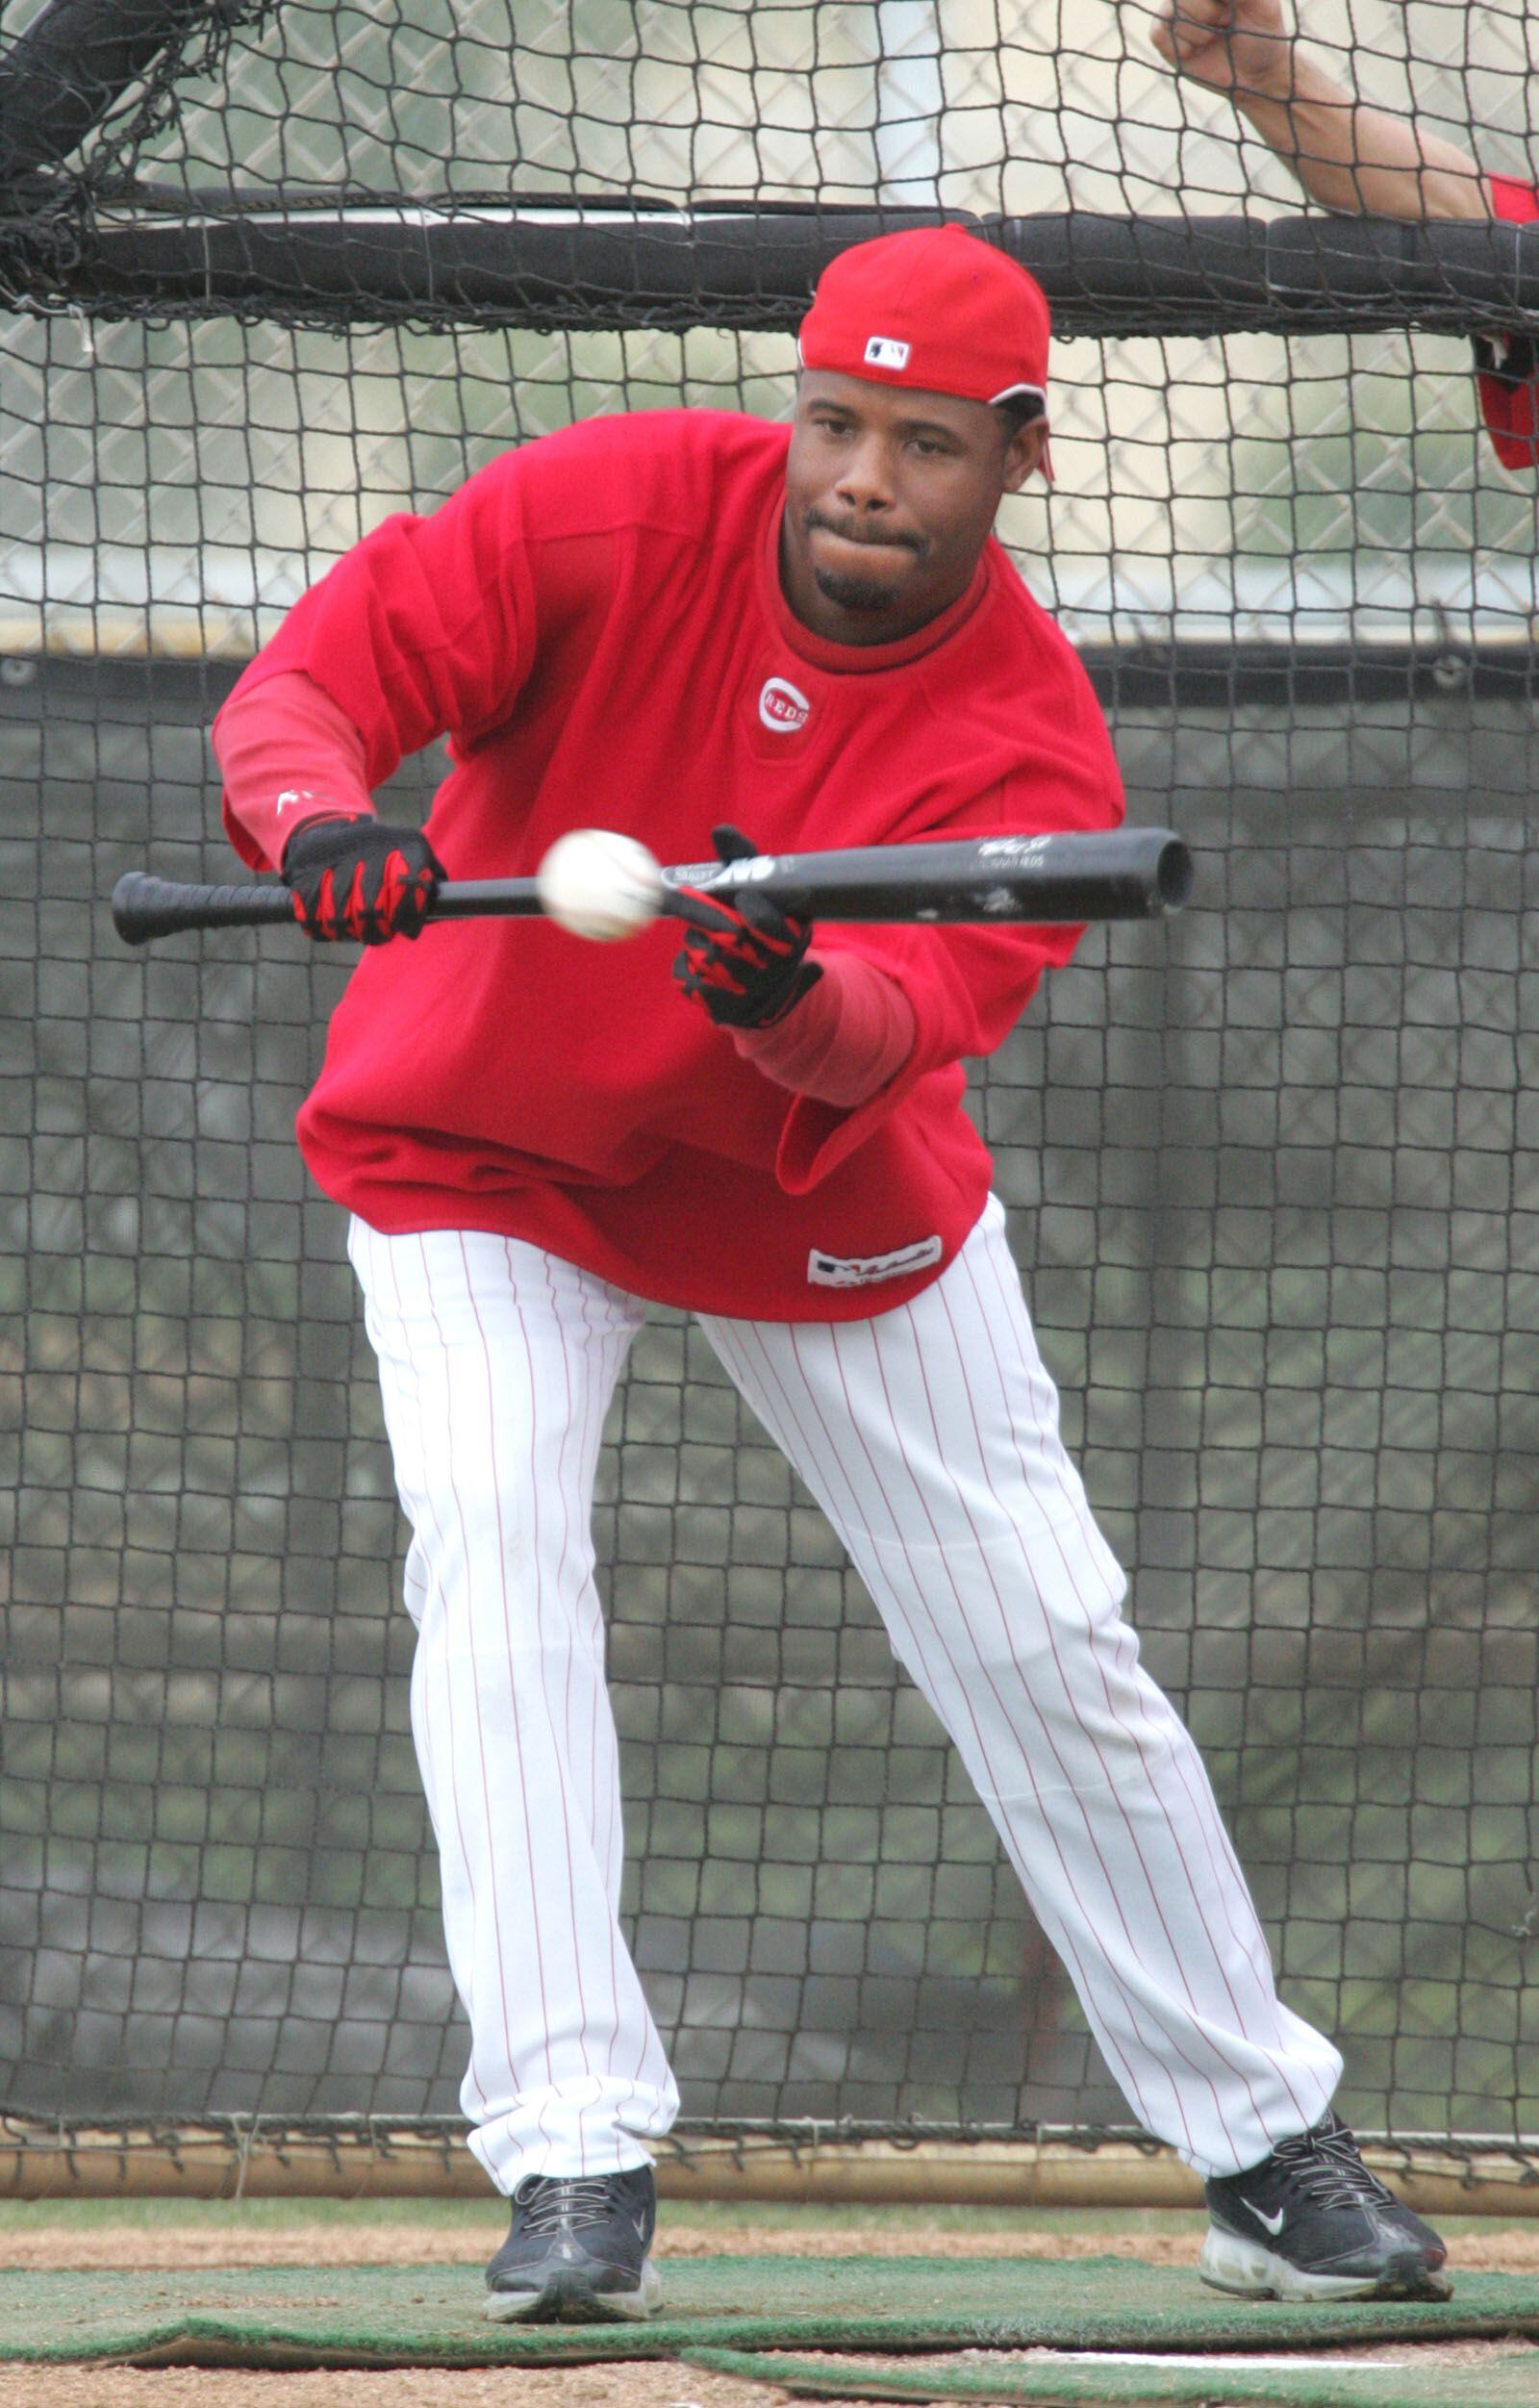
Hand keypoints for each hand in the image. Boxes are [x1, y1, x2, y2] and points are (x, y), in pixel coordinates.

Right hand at [283, 816, 443, 942]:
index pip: (408, 892)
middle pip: (372, 912)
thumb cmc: (383, 853)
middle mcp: (368, 852)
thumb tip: (452, 906)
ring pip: (340, 920)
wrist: (330, 832)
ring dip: (351, 932)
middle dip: (379, 931)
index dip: (409, 920)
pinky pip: (313, 920)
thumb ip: (432, 877)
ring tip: (358, 928)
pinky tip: (333, 923)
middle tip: (381, 932)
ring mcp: (334, 864)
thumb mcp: (415, 851)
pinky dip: (323, 930)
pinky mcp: (305, 878)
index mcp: (404, 847)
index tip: (408, 929)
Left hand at [673, 824, 820, 1029]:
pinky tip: (703, 965)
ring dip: (697, 944)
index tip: (743, 900)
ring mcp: (749, 993)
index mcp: (793, 938)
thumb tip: (721, 831)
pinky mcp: (722, 1010)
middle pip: (730, 937)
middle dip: (714, 923)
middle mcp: (776, 969)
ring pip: (704, 957)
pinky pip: (689, 980)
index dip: (755, 911)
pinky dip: (687, 966)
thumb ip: (744, 861)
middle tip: (711, 918)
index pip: (770, 923)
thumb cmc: (759, 927)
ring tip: (711, 942)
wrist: (764, 990)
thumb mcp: (763, 892)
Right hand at [1150, 0, 1291, 96]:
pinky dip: (1179, 46)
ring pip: (1171, 12)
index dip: (1210, 5)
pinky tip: (1195, 52)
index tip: (1229, 16)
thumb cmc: (1262, 36)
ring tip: (1212, 39)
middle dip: (1207, 13)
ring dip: (1197, 32)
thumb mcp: (1262, 5)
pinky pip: (1159, 33)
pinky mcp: (1163, 36)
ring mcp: (1175, 11)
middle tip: (1225, 24)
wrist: (1254, 75)